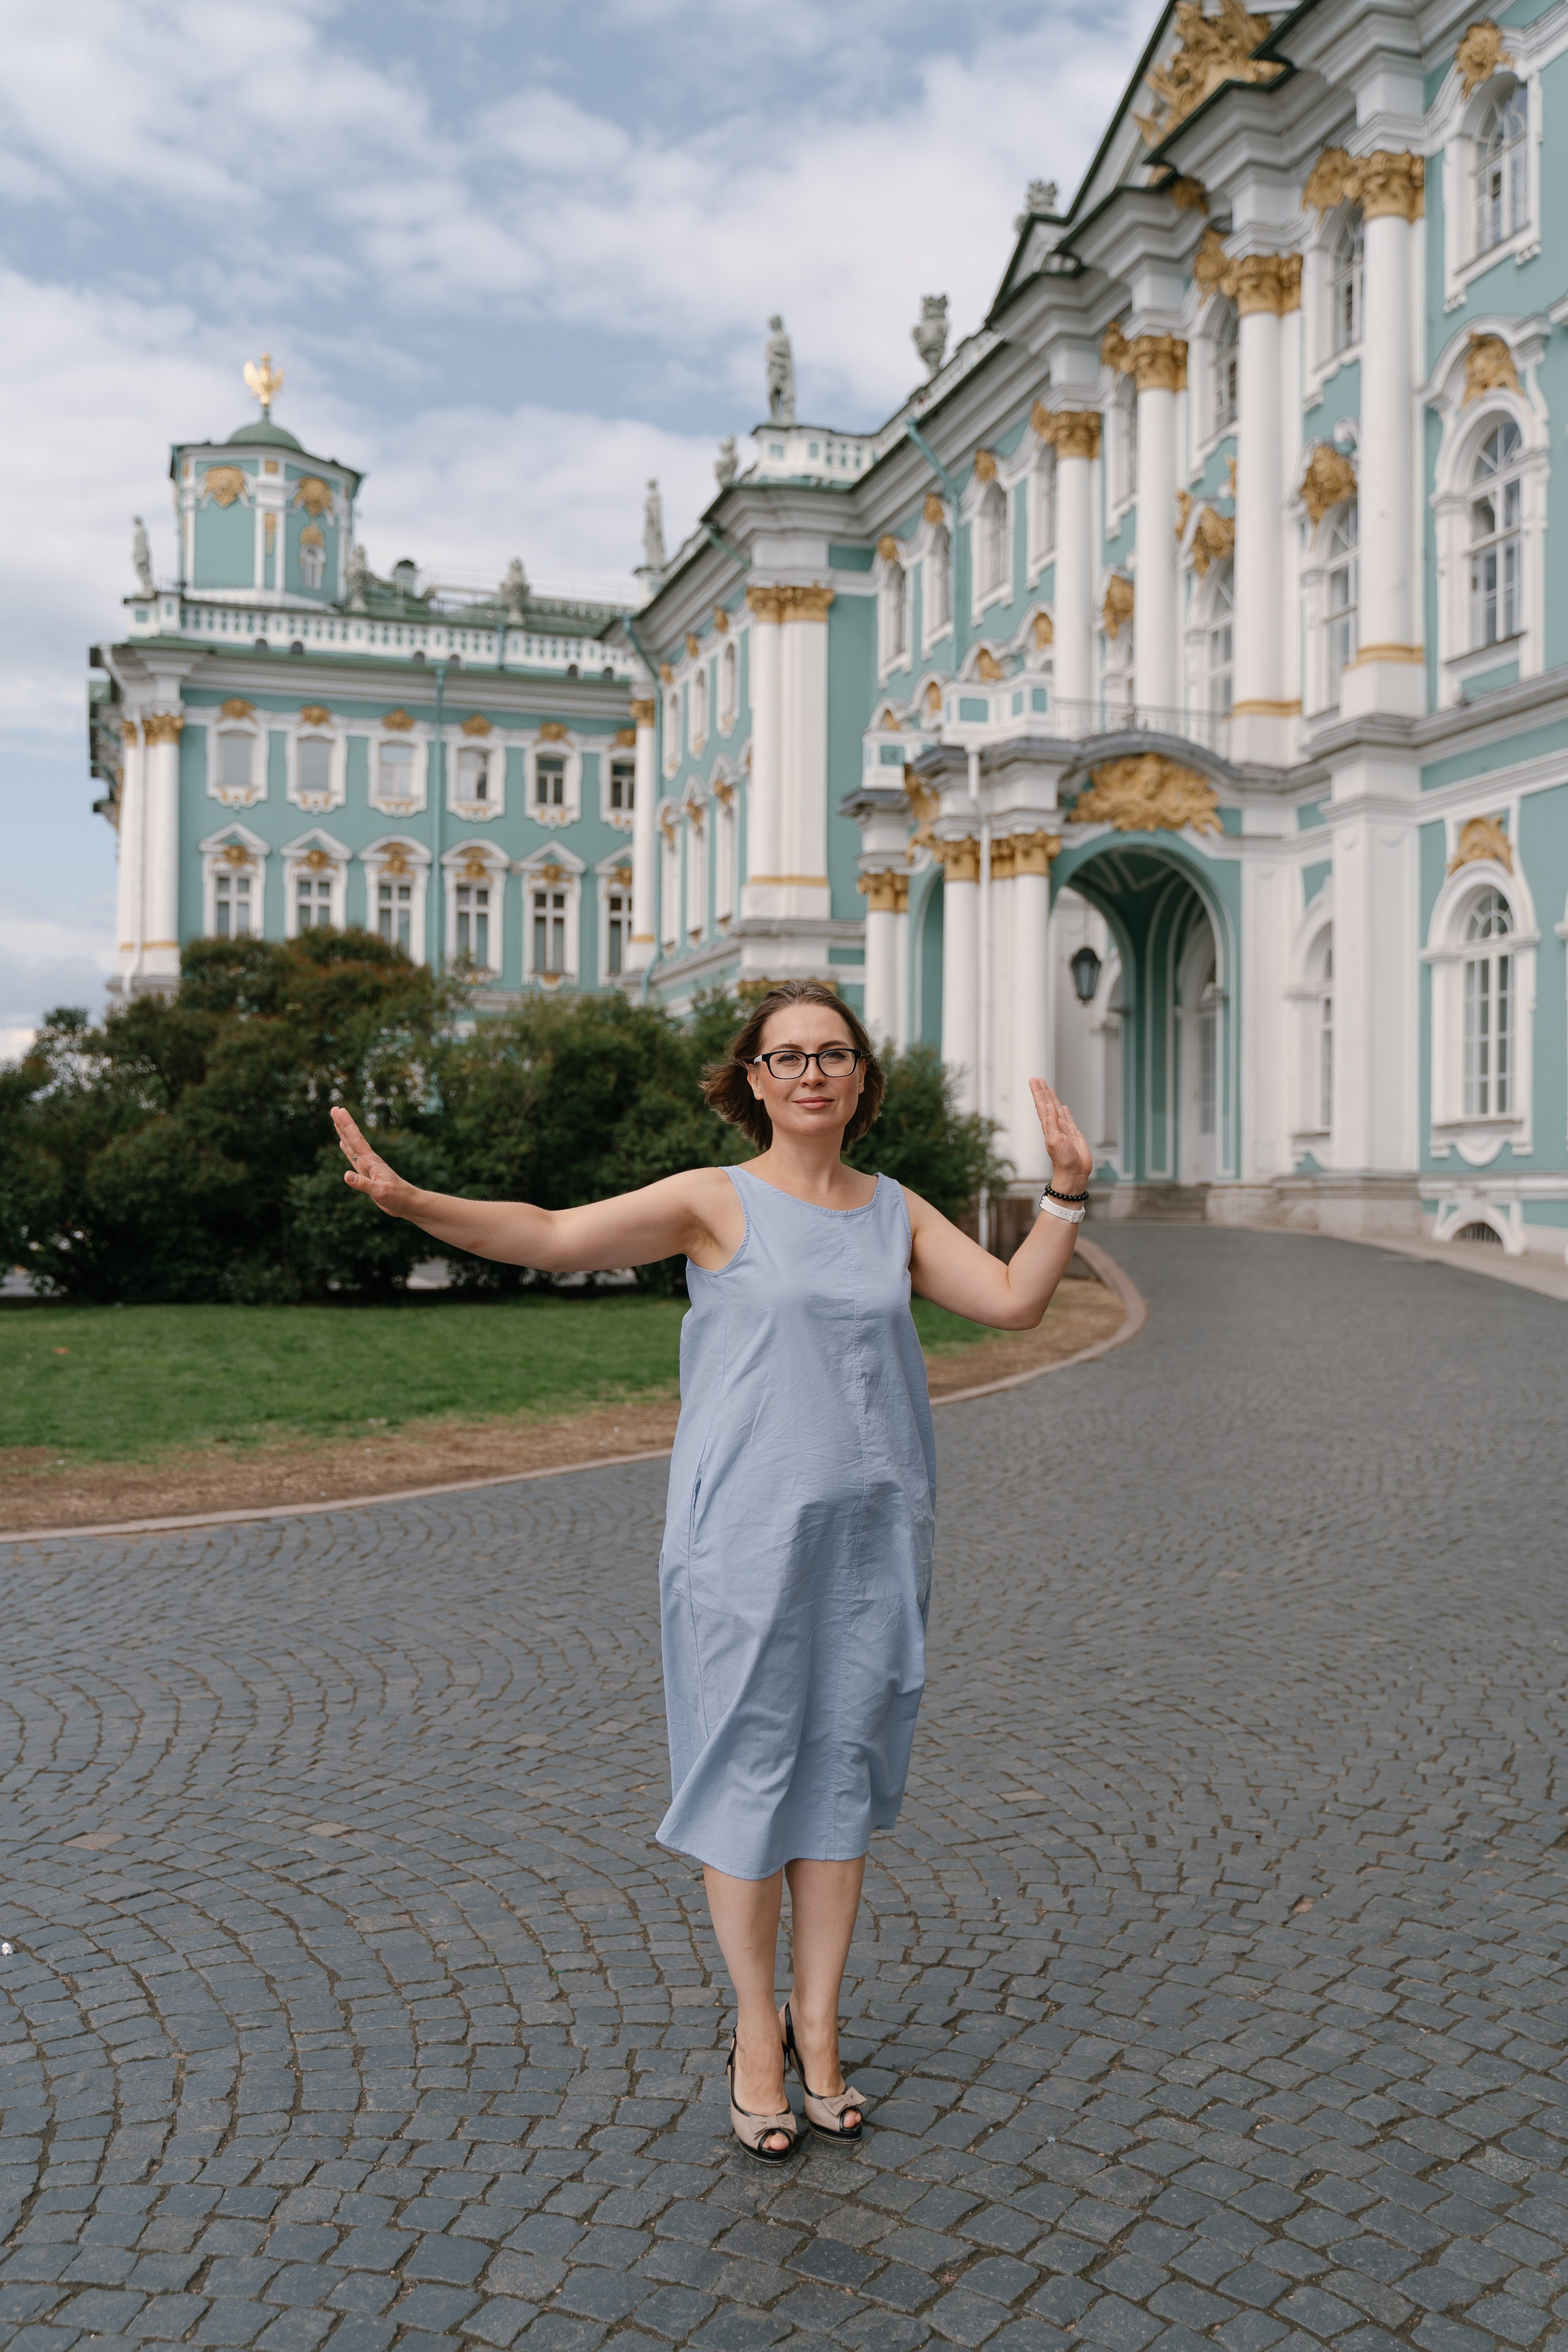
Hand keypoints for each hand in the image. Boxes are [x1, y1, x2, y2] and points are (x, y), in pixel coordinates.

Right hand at [332, 1106, 420, 1219]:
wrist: (408, 1203)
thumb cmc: (397, 1197)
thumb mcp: (380, 1191)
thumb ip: (363, 1184)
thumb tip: (345, 1175)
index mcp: (371, 1161)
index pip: (356, 1139)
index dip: (346, 1125)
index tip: (338, 1110)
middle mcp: (368, 1160)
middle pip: (352, 1138)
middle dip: (343, 1124)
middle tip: (334, 1109)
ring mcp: (367, 1166)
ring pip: (352, 1146)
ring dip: (343, 1133)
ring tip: (336, 1121)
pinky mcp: (367, 1173)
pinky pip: (353, 1158)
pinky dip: (346, 1149)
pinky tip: (342, 1144)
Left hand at [1027, 1079, 1092, 1193]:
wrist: (1074, 1173)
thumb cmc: (1063, 1161)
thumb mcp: (1054, 1141)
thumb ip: (1051, 1123)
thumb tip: (1049, 1106)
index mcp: (1048, 1127)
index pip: (1041, 1105)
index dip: (1038, 1092)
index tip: (1034, 1080)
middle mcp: (1055, 1126)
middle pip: (1047, 1104)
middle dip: (1043, 1091)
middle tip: (1038, 1079)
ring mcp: (1064, 1130)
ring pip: (1057, 1109)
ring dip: (1052, 1098)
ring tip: (1048, 1088)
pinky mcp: (1074, 1134)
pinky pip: (1069, 1119)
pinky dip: (1065, 1112)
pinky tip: (1063, 1107)